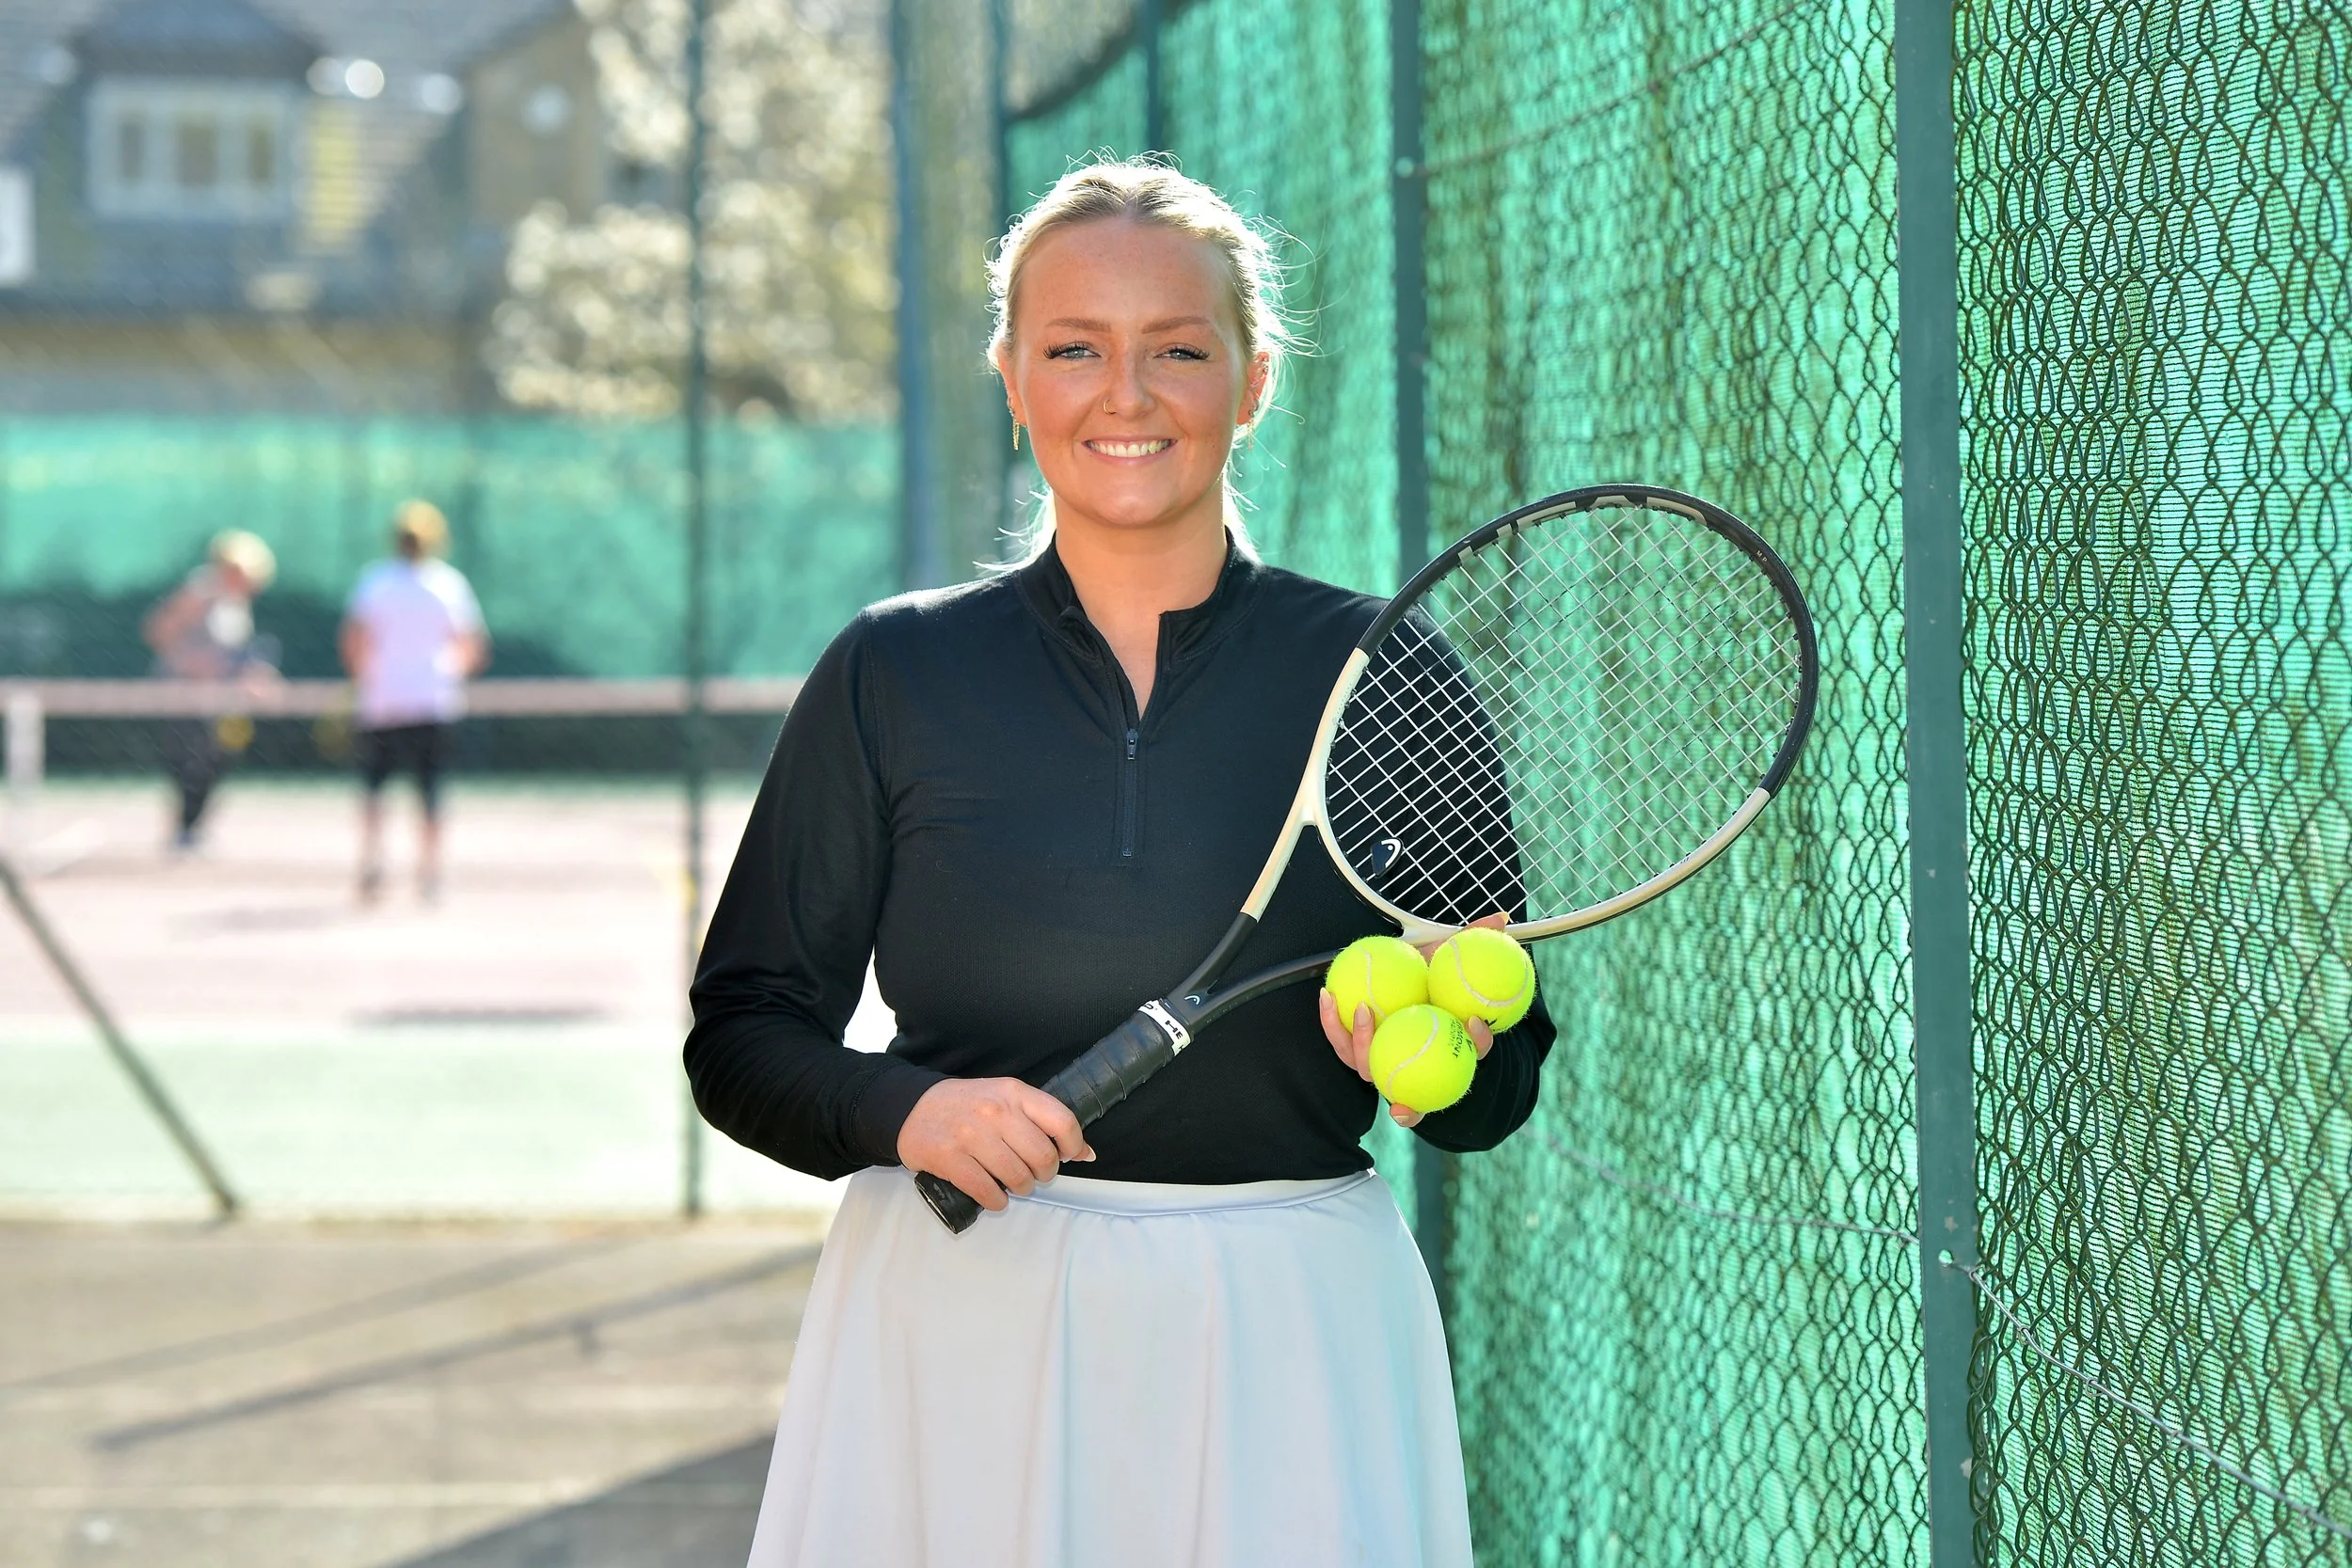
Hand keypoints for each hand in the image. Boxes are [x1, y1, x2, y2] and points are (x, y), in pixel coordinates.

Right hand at [896, 1078, 1093, 1210]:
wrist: (912, 1108)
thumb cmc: (967, 1105)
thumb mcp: (1005, 1098)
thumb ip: (1042, 1120)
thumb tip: (1086, 1153)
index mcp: (1014, 1093)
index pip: (1062, 1121)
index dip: (1073, 1145)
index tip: (1069, 1156)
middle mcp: (995, 1111)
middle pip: (1043, 1156)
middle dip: (1044, 1173)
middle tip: (1034, 1173)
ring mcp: (971, 1135)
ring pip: (1018, 1178)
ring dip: (1021, 1189)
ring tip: (1013, 1184)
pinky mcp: (950, 1159)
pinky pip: (988, 1192)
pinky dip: (997, 1201)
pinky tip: (993, 1195)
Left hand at [1319, 911, 1508, 1126]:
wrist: (1398, 992)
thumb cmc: (1427, 977)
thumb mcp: (1449, 956)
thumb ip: (1473, 939)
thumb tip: (1503, 916)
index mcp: (1450, 1046)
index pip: (1475, 1051)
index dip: (1480, 1042)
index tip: (1474, 1020)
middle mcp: (1417, 1064)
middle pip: (1414, 1079)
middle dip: (1405, 1061)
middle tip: (1400, 1023)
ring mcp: (1382, 1065)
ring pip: (1367, 1067)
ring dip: (1360, 1041)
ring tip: (1358, 1006)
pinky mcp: (1354, 1056)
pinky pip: (1341, 1044)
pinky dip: (1332, 1022)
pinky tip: (1327, 994)